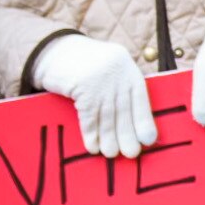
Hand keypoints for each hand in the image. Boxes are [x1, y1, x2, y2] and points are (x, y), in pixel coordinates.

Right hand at [33, 32, 157, 156]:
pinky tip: (93, 146)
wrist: (55, 50)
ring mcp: (99, 80)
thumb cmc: (86, 65)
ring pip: (107, 116)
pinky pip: (88, 117)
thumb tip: (135, 125)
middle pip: (124, 111)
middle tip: (131, 154)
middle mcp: (116, 74)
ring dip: (109, 139)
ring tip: (111, 154)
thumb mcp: (110, 69)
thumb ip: (121, 89)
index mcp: (127, 68)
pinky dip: (91, 134)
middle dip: (127, 135)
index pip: (141, 98)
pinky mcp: (81, 87)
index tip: (149, 140)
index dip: (144, 121)